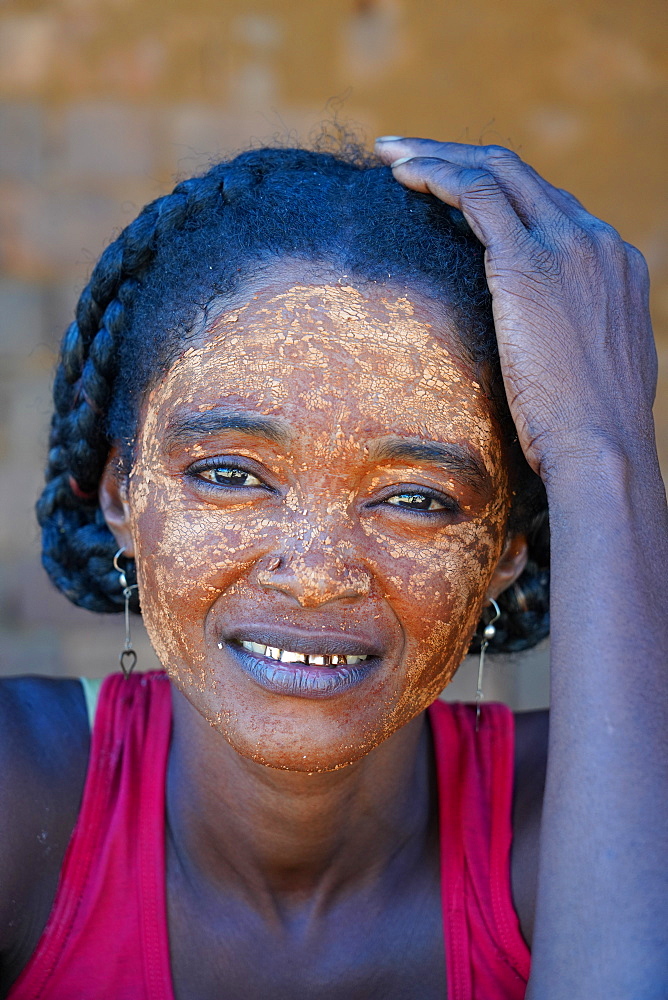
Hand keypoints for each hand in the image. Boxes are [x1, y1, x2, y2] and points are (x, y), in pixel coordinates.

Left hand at [375, 137, 657, 480]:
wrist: (602, 449)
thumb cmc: (588, 430)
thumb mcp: (591, 367)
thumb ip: (571, 334)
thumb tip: (542, 345)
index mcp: (613, 263)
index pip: (547, 205)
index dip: (494, 192)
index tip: (452, 192)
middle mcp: (596, 241)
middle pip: (521, 174)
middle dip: (458, 155)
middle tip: (407, 152)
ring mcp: (568, 245)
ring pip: (497, 170)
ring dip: (439, 156)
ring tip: (392, 154)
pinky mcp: (530, 263)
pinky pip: (478, 194)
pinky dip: (439, 177)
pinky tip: (405, 178)